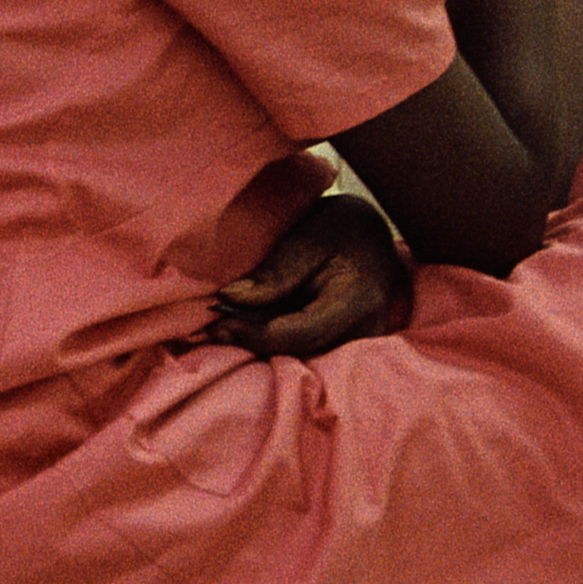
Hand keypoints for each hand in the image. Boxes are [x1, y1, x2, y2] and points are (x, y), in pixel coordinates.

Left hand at [204, 195, 412, 359]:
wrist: (372, 235)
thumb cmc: (342, 228)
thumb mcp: (307, 238)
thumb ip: (274, 273)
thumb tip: (229, 300)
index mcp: (357, 302)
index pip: (298, 334)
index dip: (253, 333)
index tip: (216, 323)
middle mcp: (364, 333)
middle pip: (297, 351)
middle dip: (250, 341)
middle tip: (210, 329)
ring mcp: (358, 345)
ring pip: (299, 355)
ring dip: (260, 343)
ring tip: (223, 326)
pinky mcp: (346, 346)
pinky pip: (305, 350)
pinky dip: (274, 339)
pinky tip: (246, 327)